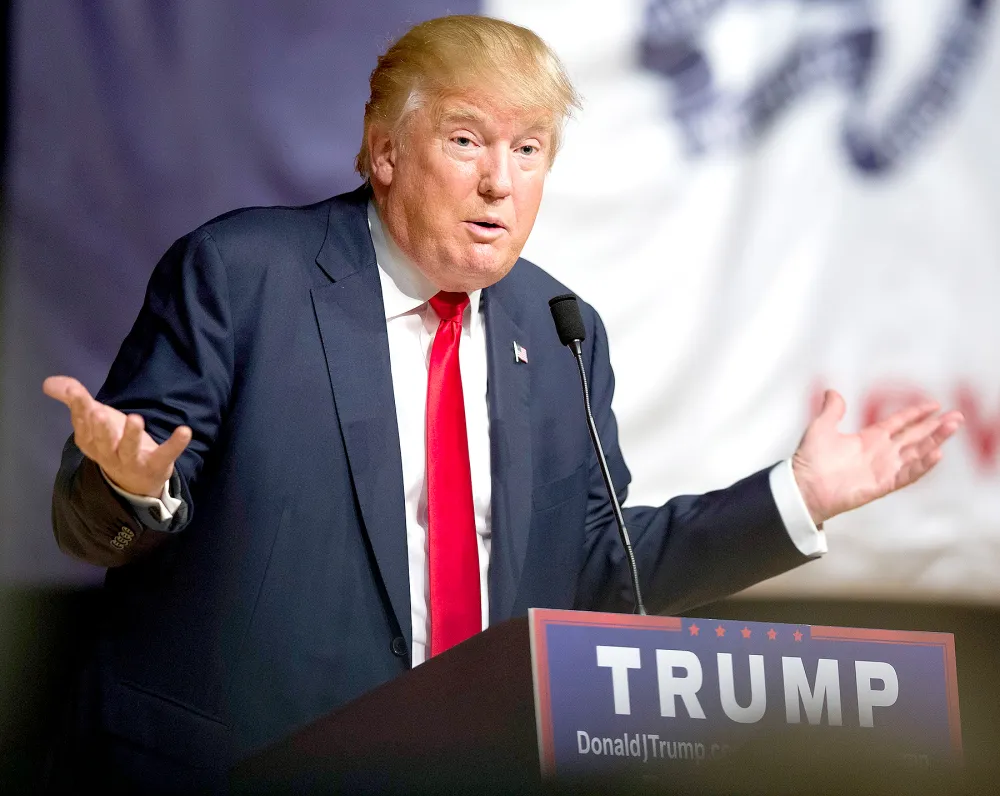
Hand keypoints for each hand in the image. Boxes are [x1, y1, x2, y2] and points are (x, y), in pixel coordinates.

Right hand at [43, 376, 191, 497]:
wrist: (136, 481)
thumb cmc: (112, 443)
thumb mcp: (94, 420)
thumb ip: (74, 399)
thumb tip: (48, 382)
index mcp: (91, 442)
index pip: (83, 425)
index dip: (80, 410)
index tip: (78, 394)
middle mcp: (108, 454)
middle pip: (102, 441)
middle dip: (101, 428)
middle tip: (99, 411)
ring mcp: (132, 461)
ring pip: (128, 450)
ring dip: (132, 435)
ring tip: (136, 419)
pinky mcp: (156, 464)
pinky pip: (166, 454)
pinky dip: (175, 444)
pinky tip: (185, 431)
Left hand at [792, 389, 963, 525]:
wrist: (803, 486)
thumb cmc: (810, 459)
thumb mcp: (821, 427)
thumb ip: (832, 410)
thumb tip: (832, 391)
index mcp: (869, 438)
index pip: (899, 423)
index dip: (916, 414)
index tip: (935, 405)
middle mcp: (880, 453)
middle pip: (914, 437)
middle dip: (935, 427)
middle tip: (957, 416)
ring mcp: (883, 469)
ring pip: (916, 453)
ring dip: (935, 441)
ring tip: (952, 428)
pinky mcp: (882, 485)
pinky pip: (906, 475)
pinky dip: (921, 465)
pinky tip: (936, 453)